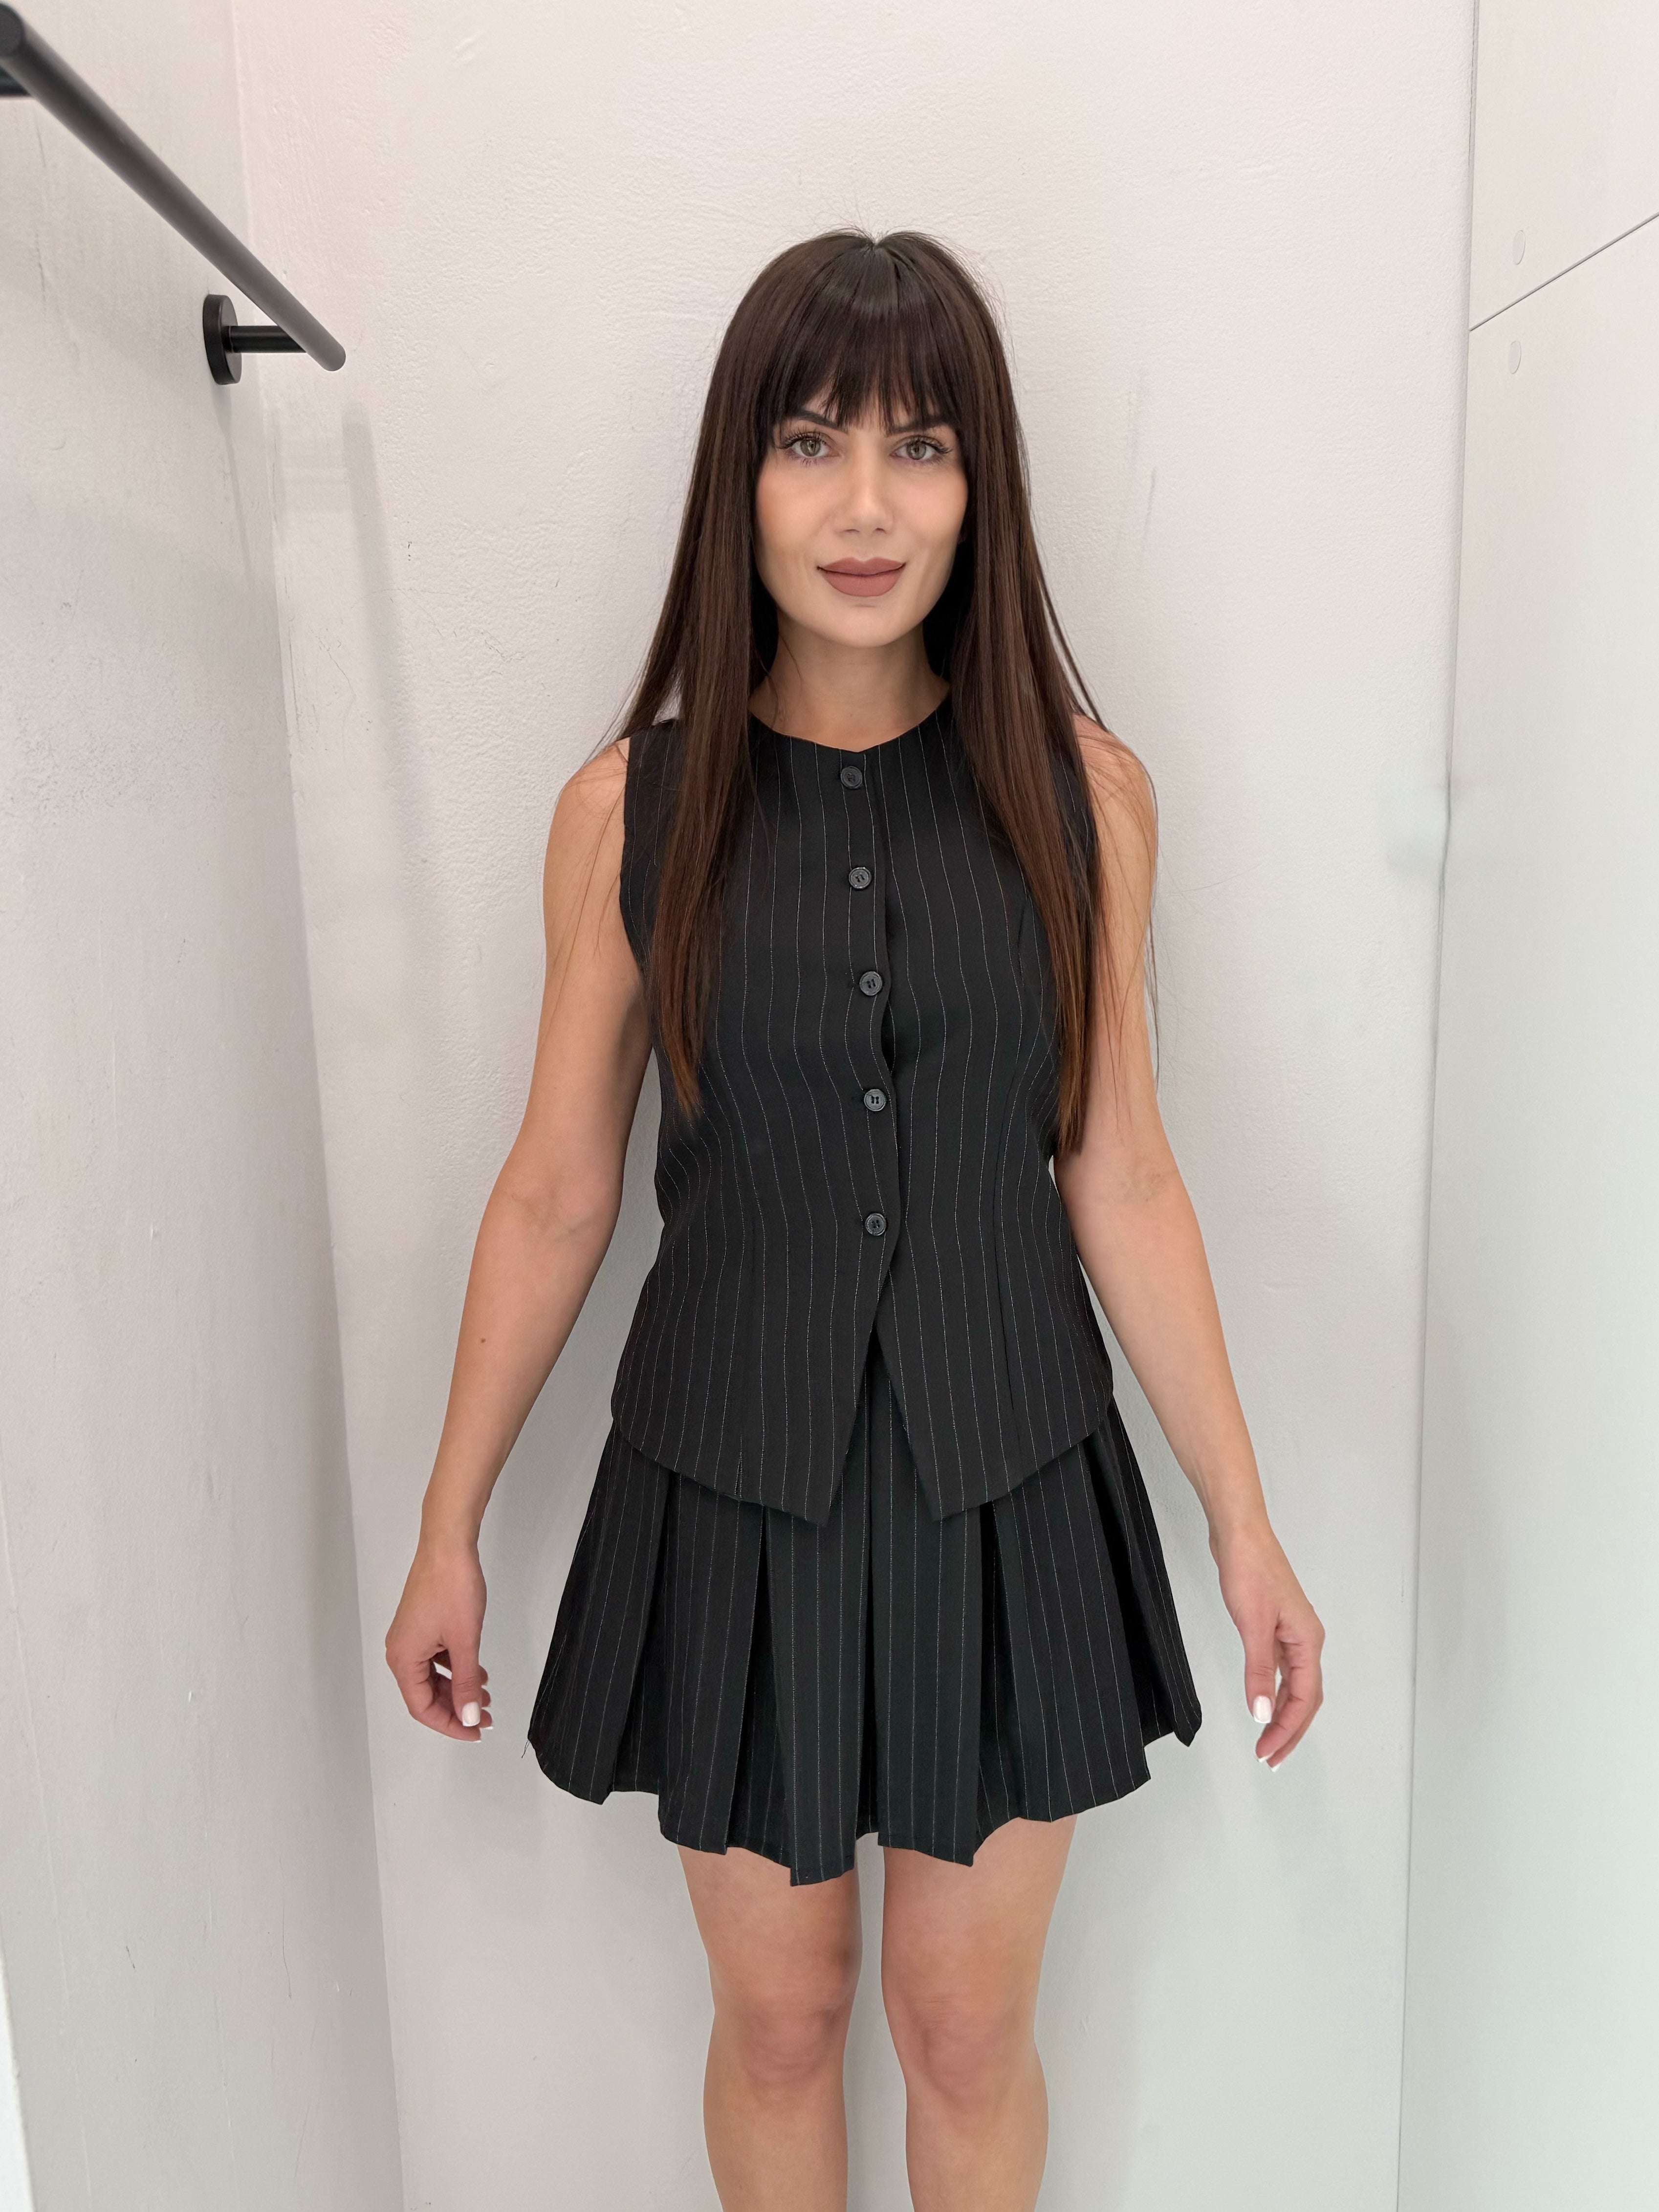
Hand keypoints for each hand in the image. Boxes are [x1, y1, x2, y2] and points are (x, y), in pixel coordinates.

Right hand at [386, 1534, 493, 1740]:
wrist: (448, 1544)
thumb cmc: (452, 1587)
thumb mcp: (465, 1641)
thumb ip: (466, 1683)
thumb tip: (469, 1716)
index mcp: (403, 1659)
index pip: (422, 1708)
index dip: (450, 1724)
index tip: (475, 1731)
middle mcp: (400, 1651)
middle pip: (425, 1694)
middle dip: (456, 1708)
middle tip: (485, 1716)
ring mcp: (410, 1637)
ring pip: (432, 1676)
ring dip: (458, 1688)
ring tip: (485, 1695)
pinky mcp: (421, 1624)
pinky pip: (435, 1658)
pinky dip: (455, 1668)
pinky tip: (477, 1670)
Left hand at [1209, 1519, 1322, 1768]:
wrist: (1239, 1532)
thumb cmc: (1249, 1569)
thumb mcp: (1252, 1624)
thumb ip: (1259, 1671)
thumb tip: (1263, 1714)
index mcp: (1308, 1641)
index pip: (1305, 1699)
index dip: (1288, 1730)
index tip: (1268, 1753)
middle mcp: (1306, 1639)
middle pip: (1305, 1697)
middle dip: (1289, 1730)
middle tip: (1270, 1759)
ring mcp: (1291, 1632)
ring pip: (1295, 1684)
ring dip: (1283, 1713)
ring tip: (1268, 1740)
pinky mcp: (1275, 1624)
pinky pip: (1282, 1668)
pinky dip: (1275, 1689)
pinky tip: (1264, 1700)